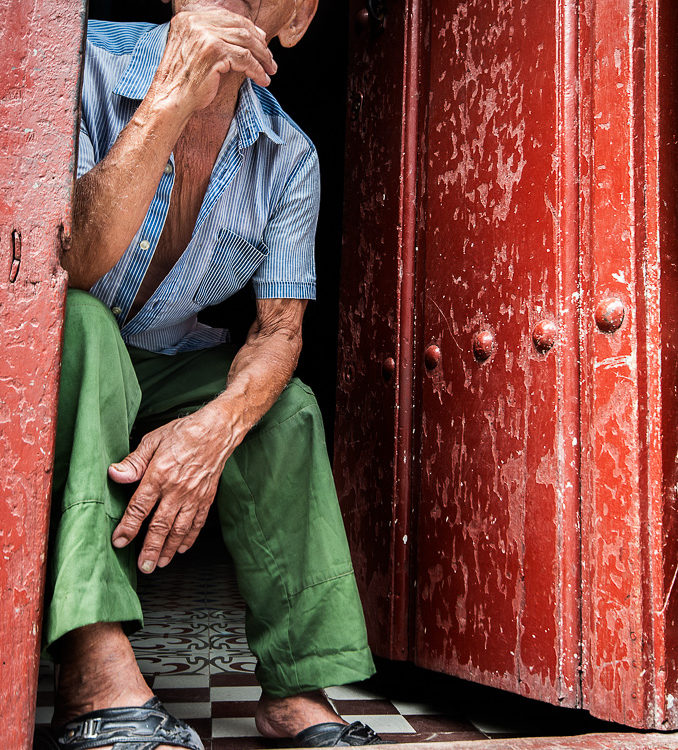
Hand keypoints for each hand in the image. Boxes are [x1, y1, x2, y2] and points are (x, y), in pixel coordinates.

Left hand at [108, 406, 231, 572]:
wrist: (217, 430)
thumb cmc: (184, 432)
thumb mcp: (153, 440)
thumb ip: (134, 461)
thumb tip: (115, 474)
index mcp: (159, 475)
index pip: (140, 507)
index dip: (128, 527)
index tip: (119, 542)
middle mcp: (176, 489)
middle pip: (160, 526)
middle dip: (150, 549)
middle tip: (143, 567)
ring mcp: (193, 496)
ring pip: (179, 529)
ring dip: (169, 549)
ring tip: (160, 563)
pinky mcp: (207, 497)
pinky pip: (197, 522)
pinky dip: (189, 537)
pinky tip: (182, 548)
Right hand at [152, 9, 277, 114]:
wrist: (171, 99)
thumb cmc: (184, 81)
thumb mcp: (195, 51)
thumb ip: (214, 38)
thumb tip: (249, 34)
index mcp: (189, 19)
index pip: (227, 17)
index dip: (249, 29)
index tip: (262, 41)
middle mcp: (195, 22)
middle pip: (239, 27)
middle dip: (259, 43)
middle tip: (270, 59)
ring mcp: (204, 35)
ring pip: (246, 41)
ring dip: (262, 57)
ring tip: (270, 70)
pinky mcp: (214, 51)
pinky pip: (245, 58)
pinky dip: (257, 70)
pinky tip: (263, 79)